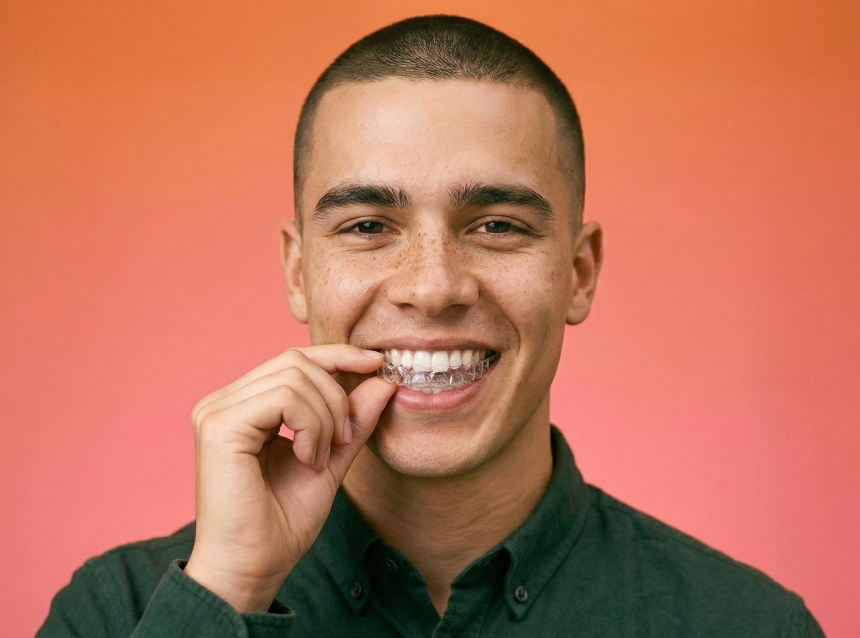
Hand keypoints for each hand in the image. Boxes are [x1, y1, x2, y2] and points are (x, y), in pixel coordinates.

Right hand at [183, 345, 394, 612]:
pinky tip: (307, 459)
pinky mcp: (220, 425)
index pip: (294, 359)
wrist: (254, 568)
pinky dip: (310, 426)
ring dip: (325, 417)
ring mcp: (217, 410)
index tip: (377, 364)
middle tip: (344, 441)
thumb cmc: (282, 522)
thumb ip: (353, 420)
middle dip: (336, 397)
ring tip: (321, 458)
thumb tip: (382, 379)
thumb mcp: (331, 459)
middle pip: (297, 361)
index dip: (338, 355)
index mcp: (244, 405)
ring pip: (294, 376)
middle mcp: (224, 401)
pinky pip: (284, 398)